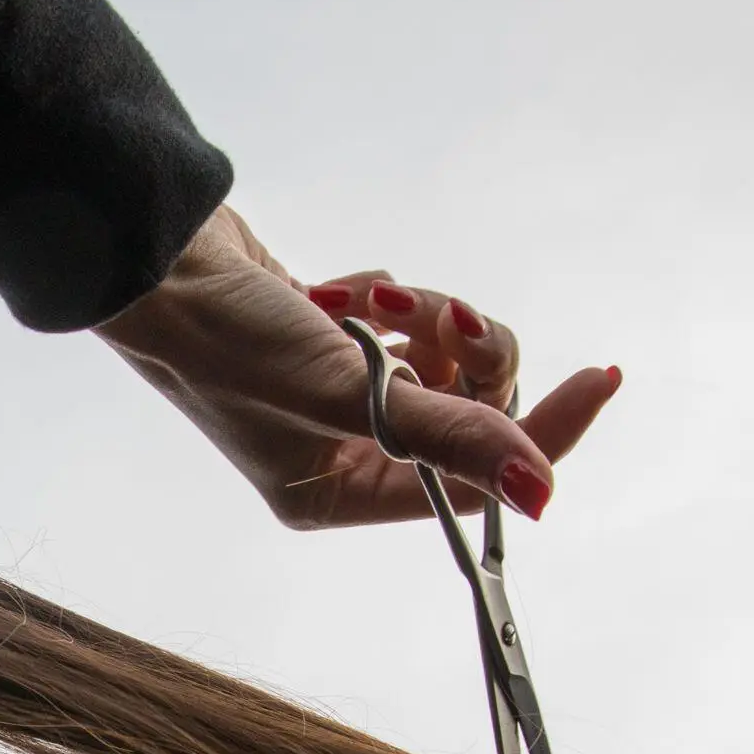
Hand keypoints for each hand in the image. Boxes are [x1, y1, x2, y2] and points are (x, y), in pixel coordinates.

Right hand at [92, 205, 621, 529]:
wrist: (158, 257)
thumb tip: (538, 487)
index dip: (541, 434)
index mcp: (338, 496)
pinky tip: (336, 289)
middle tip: (442, 319)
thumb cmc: (225, 340)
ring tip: (367, 300)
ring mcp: (344, 398)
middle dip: (463, 355)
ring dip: (424, 317)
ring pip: (447, 360)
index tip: (595, 380)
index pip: (472, 488)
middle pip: (470, 414)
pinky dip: (389, 298)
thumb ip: (448, 436)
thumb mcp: (345, 393)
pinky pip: (411, 325)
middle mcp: (345, 455)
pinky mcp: (341, 345)